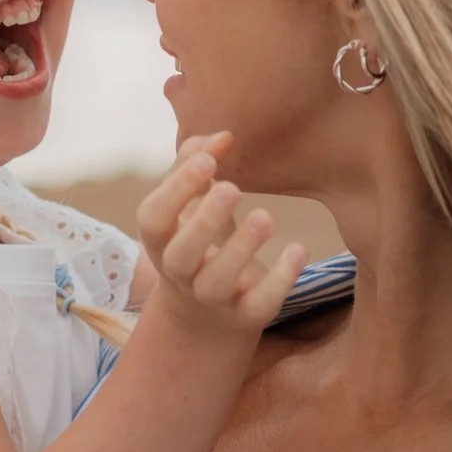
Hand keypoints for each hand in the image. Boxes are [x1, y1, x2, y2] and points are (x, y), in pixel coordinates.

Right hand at [135, 136, 306, 335]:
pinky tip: (298, 249)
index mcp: (161, 240)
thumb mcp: (191, 203)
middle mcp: (180, 274)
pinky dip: (280, 278)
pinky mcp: (246, 316)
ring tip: (265, 216)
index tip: (209, 160)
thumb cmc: (198, 239)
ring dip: (241, 248)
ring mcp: (212, 299)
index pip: (153, 218)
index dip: (177, 189)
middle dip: (205, 221)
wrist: (207, 313)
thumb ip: (197, 164)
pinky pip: (260, 303)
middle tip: (232, 188)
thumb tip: (223, 135)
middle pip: (181, 254)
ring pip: (218, 281)